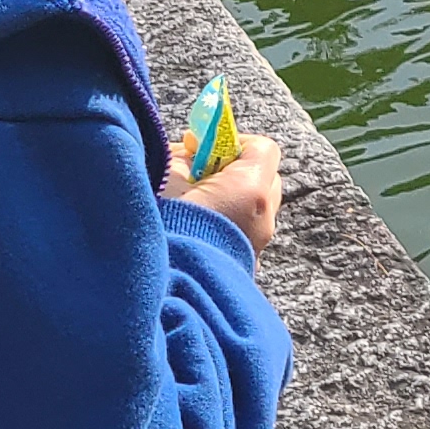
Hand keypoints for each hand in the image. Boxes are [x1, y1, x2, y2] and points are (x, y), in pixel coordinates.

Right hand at [168, 126, 284, 253]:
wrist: (166, 286)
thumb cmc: (164, 225)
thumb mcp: (167, 179)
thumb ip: (183, 158)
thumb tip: (188, 151)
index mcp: (251, 189)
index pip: (263, 148)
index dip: (234, 142)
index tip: (205, 148)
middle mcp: (264, 216)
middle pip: (264, 176)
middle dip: (235, 168)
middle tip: (199, 172)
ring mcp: (259, 242)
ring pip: (255, 205)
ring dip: (232, 196)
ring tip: (196, 204)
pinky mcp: (248, 262)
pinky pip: (246, 230)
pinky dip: (229, 221)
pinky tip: (200, 228)